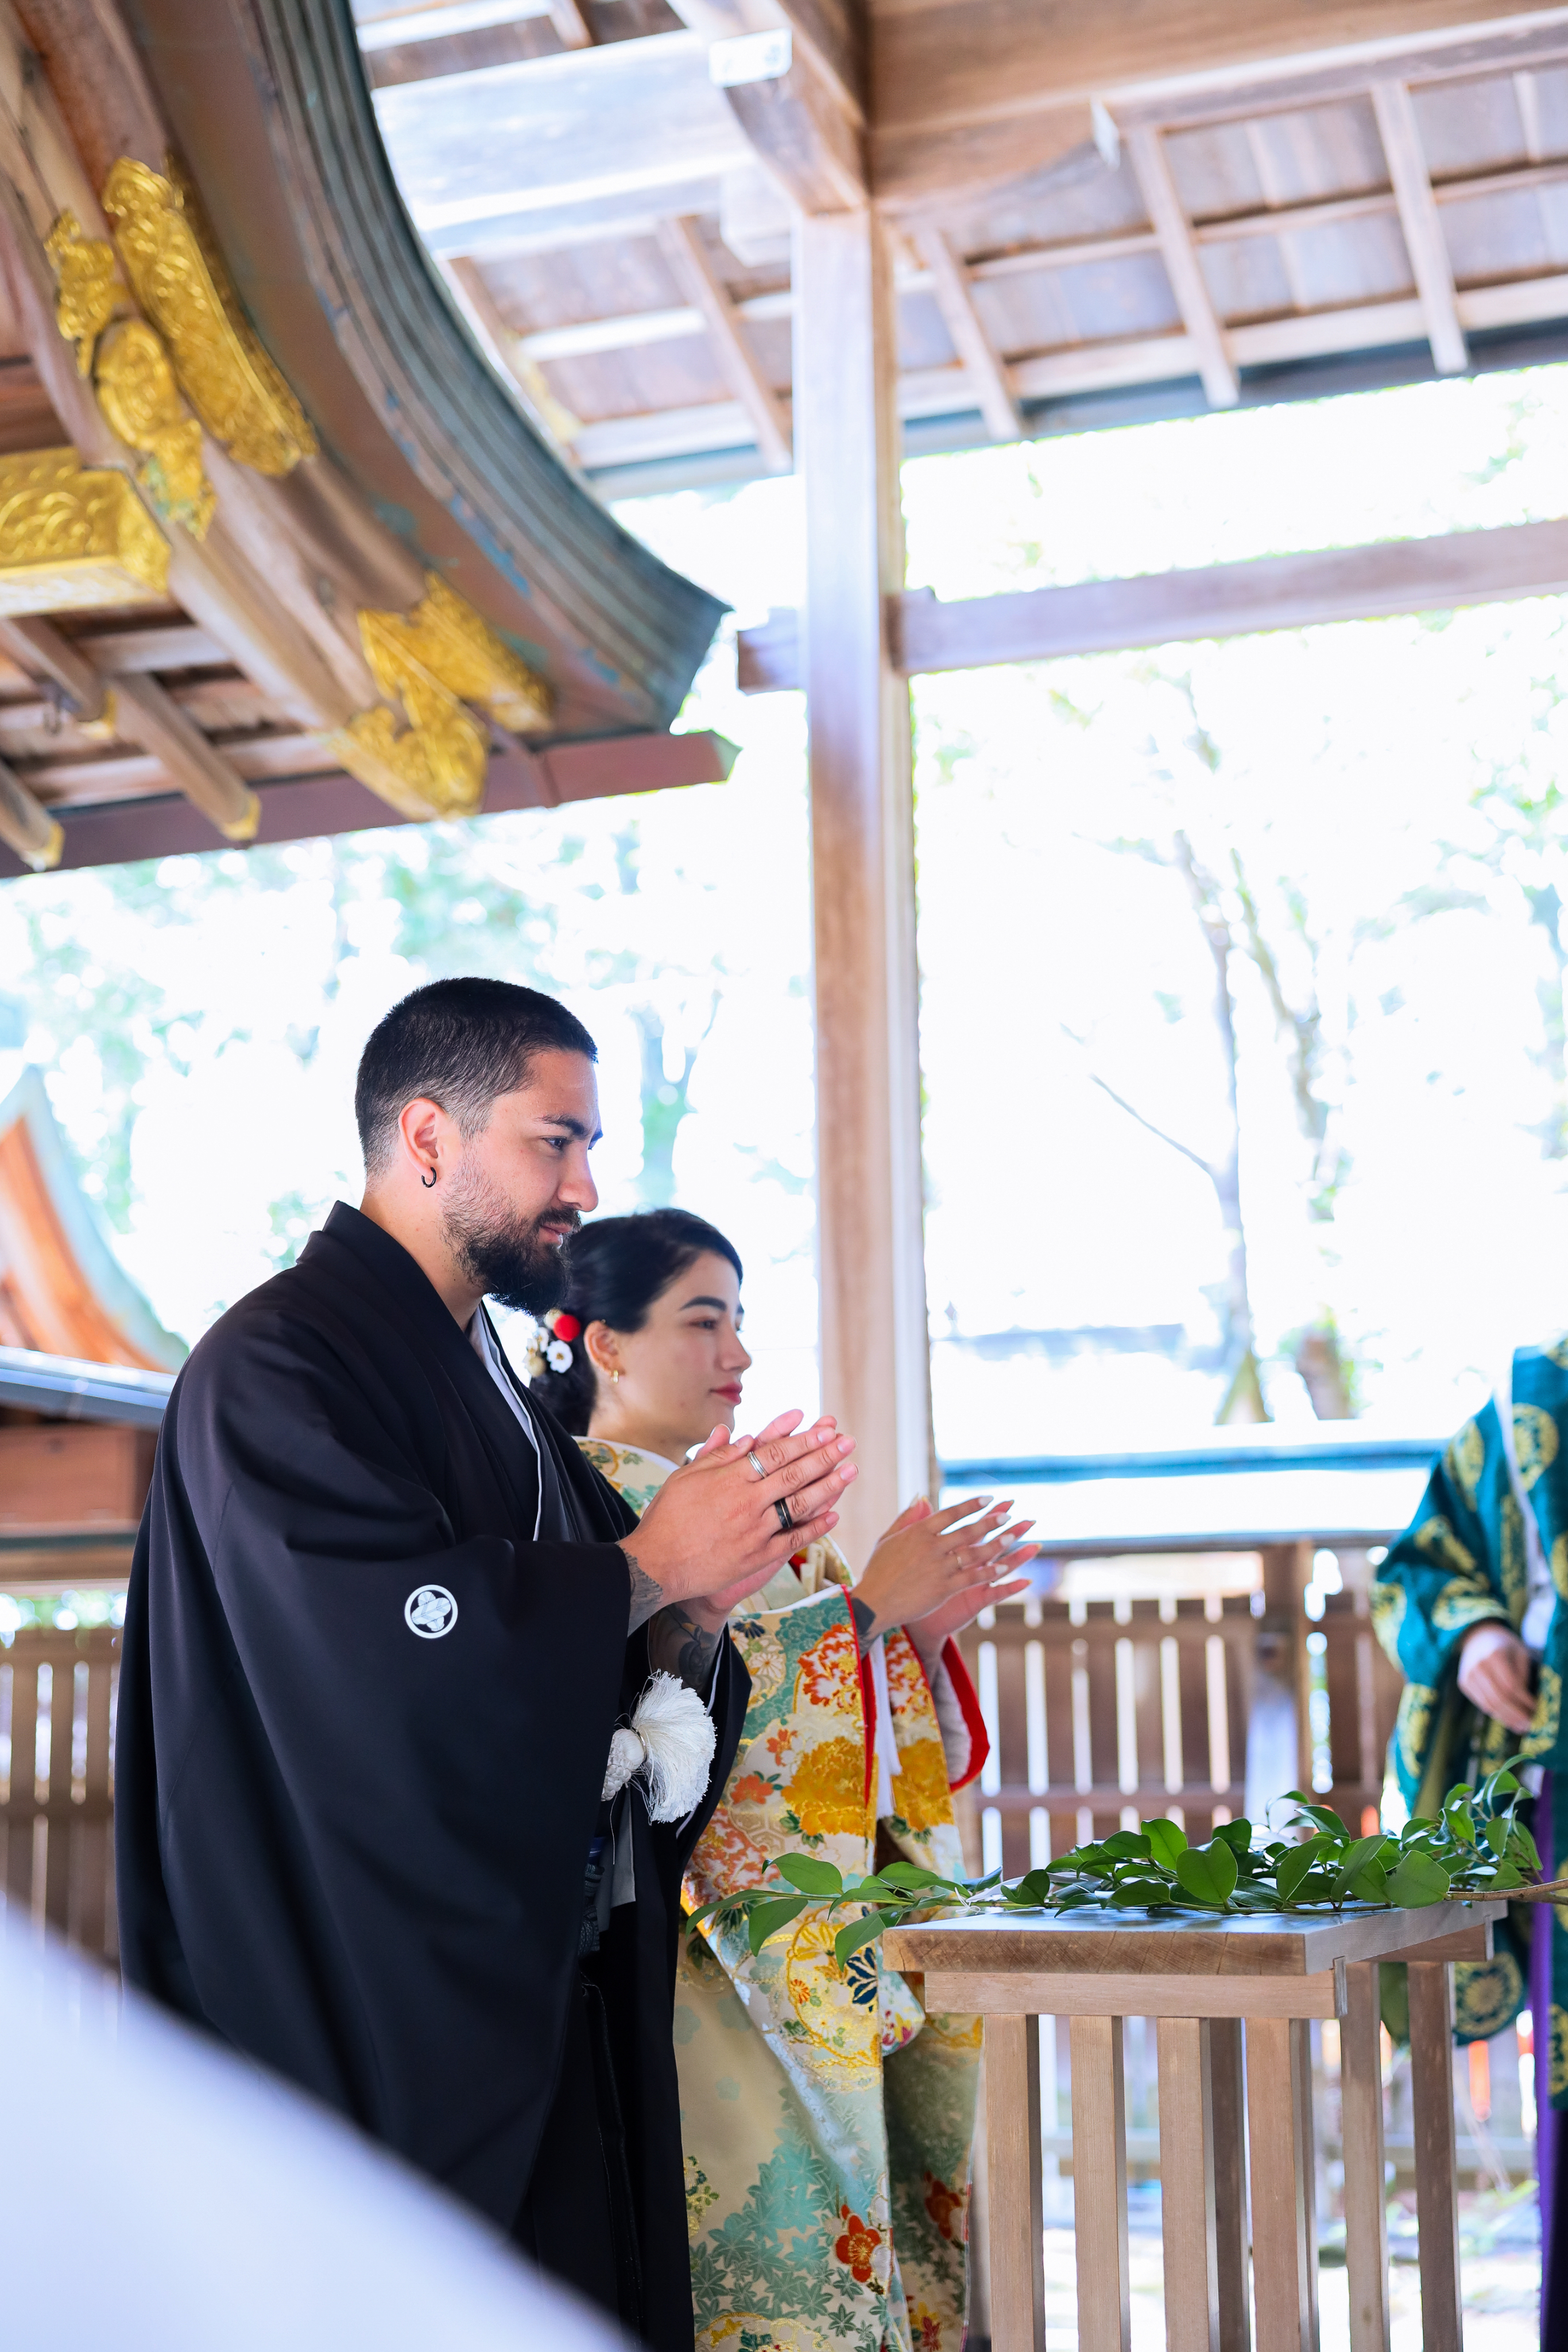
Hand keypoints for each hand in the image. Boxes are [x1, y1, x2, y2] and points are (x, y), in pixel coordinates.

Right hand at [626, 1411, 856, 1616]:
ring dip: (829, 1486)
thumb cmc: (666, 1518)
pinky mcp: (757, 1556)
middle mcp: (746, 1501)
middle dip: (825, 1456)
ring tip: (851, 1471)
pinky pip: (794, 1539)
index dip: (803, 1439)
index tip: (825, 1429)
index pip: (776, 1453)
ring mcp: (755, 1530)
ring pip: (800, 1504)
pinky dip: (815, 1527)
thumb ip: (716, 1456)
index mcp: (730, 1477)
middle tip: (848, 1442)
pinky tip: (833, 1514)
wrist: (657, 1566)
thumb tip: (744, 1435)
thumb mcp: (685, 1478)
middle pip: (794, 1474)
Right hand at [852, 1493, 1038, 1646]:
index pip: (950, 1513)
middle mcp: (931, 1547)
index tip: (988, 1498)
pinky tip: (1004, 1567)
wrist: (873, 1603)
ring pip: (974, 1553)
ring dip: (996, 1544)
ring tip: (1012, 1536)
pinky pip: (973, 1577)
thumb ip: (907, 1517)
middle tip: (1008, 1514)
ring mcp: (939, 1568)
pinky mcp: (944, 1589)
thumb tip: (920, 1497)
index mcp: (918, 1532)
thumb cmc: (878, 1570)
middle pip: (967, 1531)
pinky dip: (990, 1571)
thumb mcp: (887, 1538)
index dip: (971, 1505)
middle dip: (990, 1521)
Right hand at [1457, 1620, 1536, 1733]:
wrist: (1478, 1637)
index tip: (1536, 1709)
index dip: (1524, 1700)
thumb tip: (1525, 1703)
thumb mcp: (1520, 1653)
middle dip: (1516, 1714)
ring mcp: (1468, 1675)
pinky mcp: (1464, 1683)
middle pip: (1499, 1698)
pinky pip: (1482, 1704)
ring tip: (1521, 1727)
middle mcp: (1478, 1665)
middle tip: (1530, 1724)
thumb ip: (1523, 1675)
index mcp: (1494, 1654)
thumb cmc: (1505, 1646)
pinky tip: (1509, 1720)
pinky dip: (1496, 1714)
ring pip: (1489, 1704)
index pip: (1511, 1685)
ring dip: (1507, 1719)